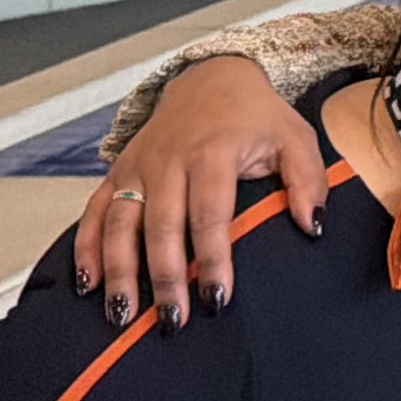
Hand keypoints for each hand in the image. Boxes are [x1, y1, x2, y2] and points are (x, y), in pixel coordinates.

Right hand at [71, 56, 325, 326]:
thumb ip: (309, 182)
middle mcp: (167, 161)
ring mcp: (137, 167)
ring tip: (123, 316)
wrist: (211, 79)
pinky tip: (87, 285)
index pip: (210, 216)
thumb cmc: (257, 117)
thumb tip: (313, 227)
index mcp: (212, 153)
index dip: (212, 260)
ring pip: (120, 224)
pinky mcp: (118, 172)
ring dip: (119, 272)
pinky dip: (86, 248)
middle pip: (161, 227)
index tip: (217, 299)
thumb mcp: (295, 139)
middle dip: (164, 278)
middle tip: (173, 321)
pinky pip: (95, 212)